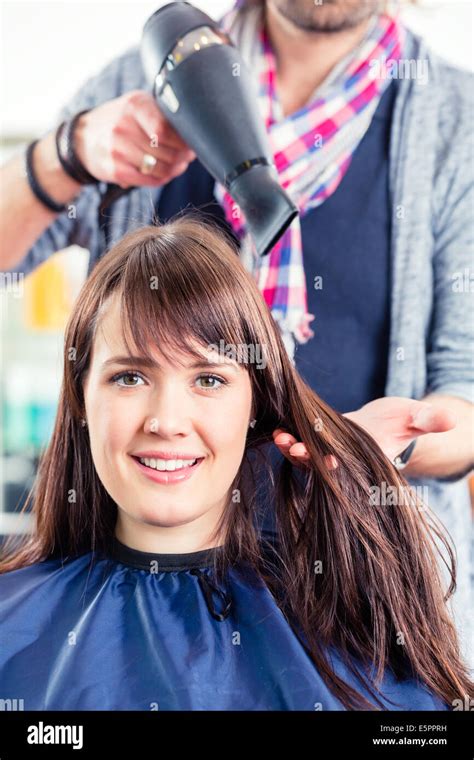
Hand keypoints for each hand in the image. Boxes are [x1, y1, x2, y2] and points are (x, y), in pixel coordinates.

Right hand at [74, 90, 195, 188]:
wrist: (83, 138)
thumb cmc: (120, 120)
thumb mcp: (137, 105)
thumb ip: (161, 115)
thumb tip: (193, 134)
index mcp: (134, 105)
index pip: (166, 128)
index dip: (184, 140)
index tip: (192, 143)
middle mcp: (124, 126)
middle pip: (167, 151)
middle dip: (183, 156)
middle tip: (188, 157)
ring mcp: (118, 150)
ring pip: (161, 168)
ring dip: (175, 169)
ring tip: (178, 165)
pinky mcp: (116, 171)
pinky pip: (150, 180)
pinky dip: (162, 179)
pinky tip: (165, 173)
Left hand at [273, 397, 455, 469]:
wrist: (382, 421)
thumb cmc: (401, 420)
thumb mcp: (414, 418)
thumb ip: (427, 420)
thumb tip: (451, 419)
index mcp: (367, 460)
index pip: (352, 467)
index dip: (341, 465)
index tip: (330, 461)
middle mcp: (345, 461)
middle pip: (324, 465)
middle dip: (309, 458)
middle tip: (295, 448)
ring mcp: (328, 454)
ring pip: (307, 457)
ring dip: (292, 449)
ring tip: (280, 437)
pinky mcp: (316, 442)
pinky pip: (299, 444)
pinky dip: (288, 439)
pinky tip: (277, 429)